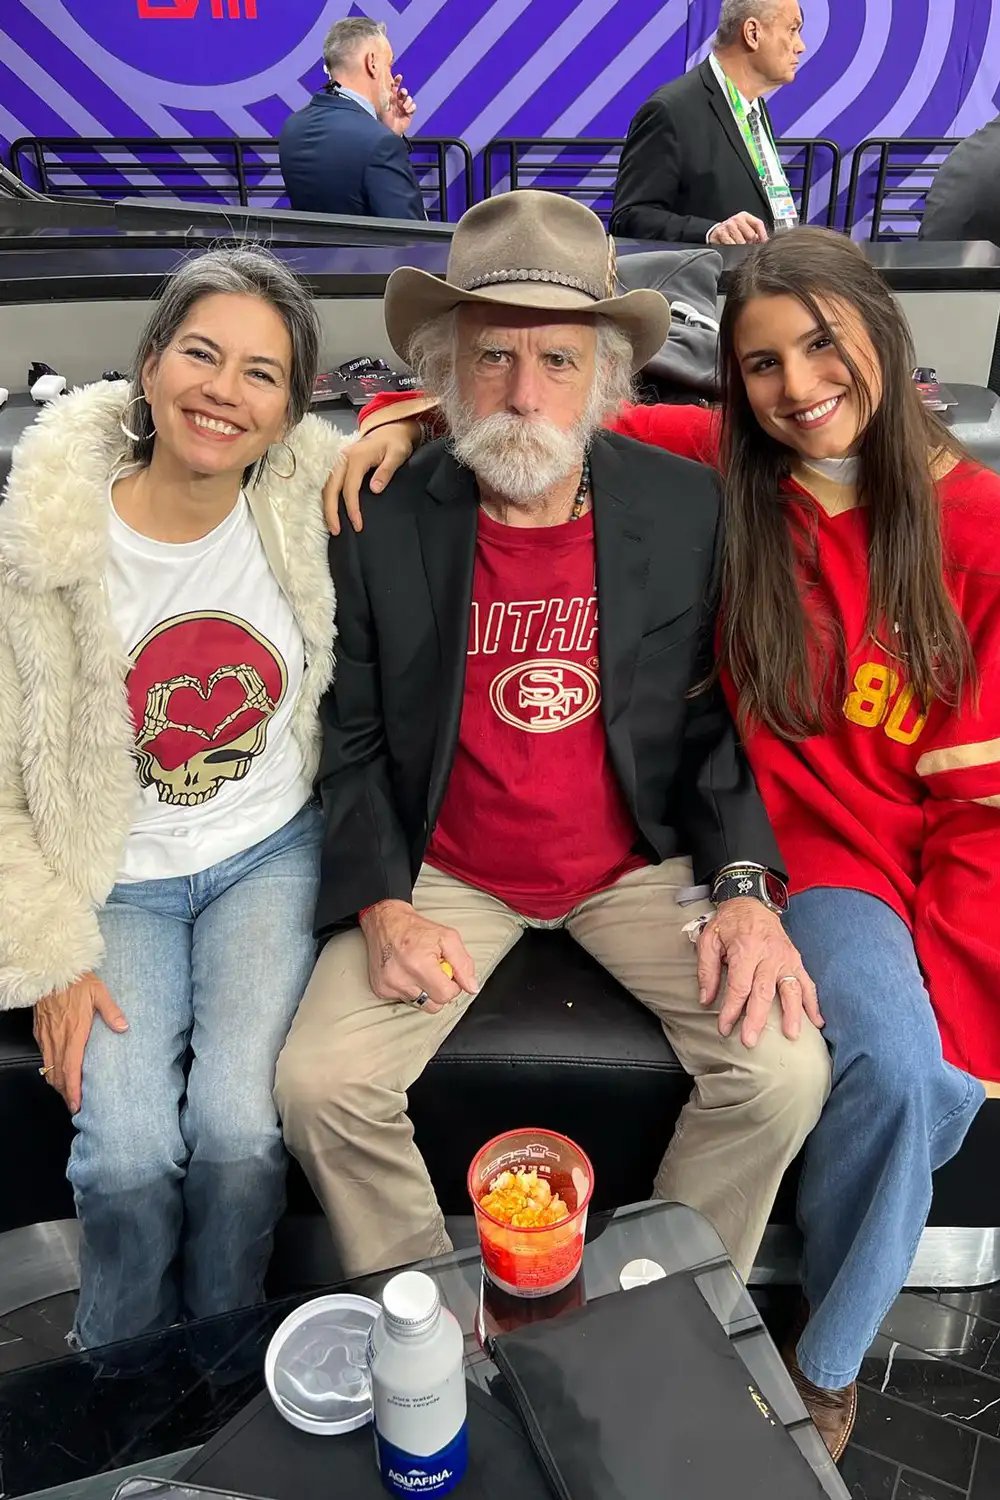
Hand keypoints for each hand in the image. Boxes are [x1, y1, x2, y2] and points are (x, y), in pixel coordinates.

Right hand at [33, 972, 127, 1113]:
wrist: (51, 971)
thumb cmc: (76, 981)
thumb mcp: (99, 993)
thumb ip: (111, 1011)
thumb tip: (124, 1028)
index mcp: (73, 1032)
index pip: (71, 1068)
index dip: (73, 1089)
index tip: (76, 1104)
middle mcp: (57, 1038)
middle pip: (58, 1074)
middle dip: (65, 1093)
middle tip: (74, 1106)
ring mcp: (46, 1036)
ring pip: (49, 1067)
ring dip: (57, 1083)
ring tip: (67, 1094)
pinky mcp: (40, 1031)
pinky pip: (44, 1056)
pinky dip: (50, 1069)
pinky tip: (58, 1071)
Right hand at [323, 421, 418, 534]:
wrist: (390, 429)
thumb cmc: (396, 442)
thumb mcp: (397, 454)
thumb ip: (386, 471)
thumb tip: (374, 489)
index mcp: (356, 457)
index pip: (350, 488)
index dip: (352, 509)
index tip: (358, 525)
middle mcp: (342, 459)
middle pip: (330, 488)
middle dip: (331, 511)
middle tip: (336, 531)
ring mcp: (339, 461)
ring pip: (326, 486)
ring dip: (327, 507)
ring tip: (333, 526)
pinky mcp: (339, 465)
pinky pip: (330, 483)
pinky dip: (329, 498)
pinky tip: (332, 511)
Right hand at [360, 900, 477, 1013]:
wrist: (385, 921)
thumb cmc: (416, 928)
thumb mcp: (448, 937)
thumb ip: (463, 964)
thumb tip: (472, 987)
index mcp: (419, 965)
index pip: (445, 996)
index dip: (453, 986)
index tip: (448, 973)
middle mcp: (400, 978)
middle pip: (433, 1006)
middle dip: (439, 991)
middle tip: (435, 973)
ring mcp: (388, 986)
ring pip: (419, 1004)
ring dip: (424, 991)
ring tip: (420, 971)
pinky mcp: (380, 989)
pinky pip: (404, 999)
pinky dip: (410, 989)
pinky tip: (407, 973)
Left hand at [382, 74, 416, 135]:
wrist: (390, 130)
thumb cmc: (384, 119)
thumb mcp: (384, 105)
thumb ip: (387, 96)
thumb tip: (391, 88)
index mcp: (390, 99)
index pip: (394, 87)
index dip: (397, 81)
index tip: (399, 77)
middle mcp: (397, 102)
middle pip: (403, 92)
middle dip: (404, 92)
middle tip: (403, 94)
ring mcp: (403, 107)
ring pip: (409, 99)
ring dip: (408, 101)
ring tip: (404, 107)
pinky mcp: (409, 113)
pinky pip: (413, 106)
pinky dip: (411, 107)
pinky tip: (407, 111)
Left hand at [697, 898, 821, 1047]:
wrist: (752, 902)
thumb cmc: (729, 923)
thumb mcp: (709, 940)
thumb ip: (707, 970)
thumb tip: (706, 999)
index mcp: (746, 948)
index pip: (738, 985)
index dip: (731, 1009)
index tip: (724, 1028)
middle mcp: (769, 954)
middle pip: (763, 992)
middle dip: (756, 1019)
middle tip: (750, 1041)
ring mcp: (786, 958)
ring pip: (790, 989)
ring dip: (792, 1014)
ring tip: (792, 1035)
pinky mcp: (796, 960)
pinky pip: (807, 983)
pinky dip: (813, 1003)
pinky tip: (817, 1022)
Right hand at [708, 212, 768, 245]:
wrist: (716, 232)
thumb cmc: (733, 231)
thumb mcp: (744, 228)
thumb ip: (755, 232)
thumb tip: (765, 241)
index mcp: (744, 216)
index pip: (758, 224)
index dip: (763, 234)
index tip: (764, 243)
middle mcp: (736, 219)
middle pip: (751, 234)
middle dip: (751, 243)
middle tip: (748, 246)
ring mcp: (728, 225)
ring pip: (741, 241)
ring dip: (742, 248)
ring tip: (739, 247)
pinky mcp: (720, 233)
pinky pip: (731, 244)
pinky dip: (733, 248)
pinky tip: (732, 247)